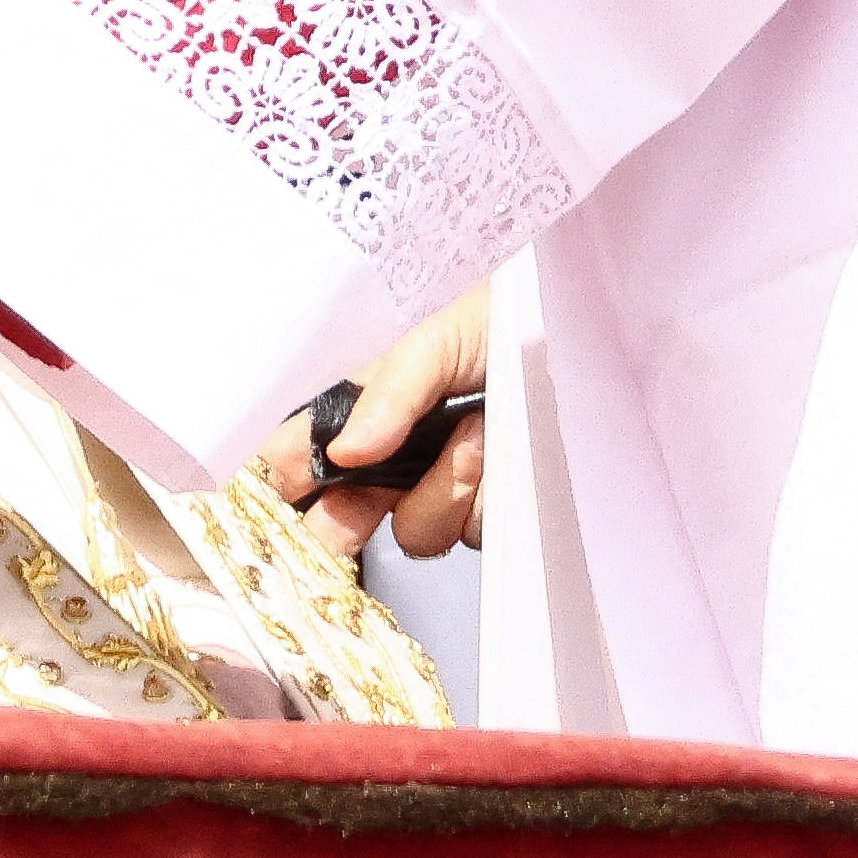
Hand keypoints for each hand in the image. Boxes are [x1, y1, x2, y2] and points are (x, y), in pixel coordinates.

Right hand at [252, 287, 489, 561]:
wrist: (572, 344)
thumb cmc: (492, 323)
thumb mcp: (430, 341)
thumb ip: (385, 394)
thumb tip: (345, 452)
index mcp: (360, 409)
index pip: (299, 452)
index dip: (285, 477)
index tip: (288, 491)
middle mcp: (390, 458)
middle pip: (340, 516)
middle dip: (343, 523)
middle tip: (345, 524)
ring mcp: (435, 491)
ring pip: (414, 532)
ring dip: (445, 487)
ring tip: (475, 433)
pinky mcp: (481, 515)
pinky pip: (471, 534)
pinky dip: (488, 497)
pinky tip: (502, 457)